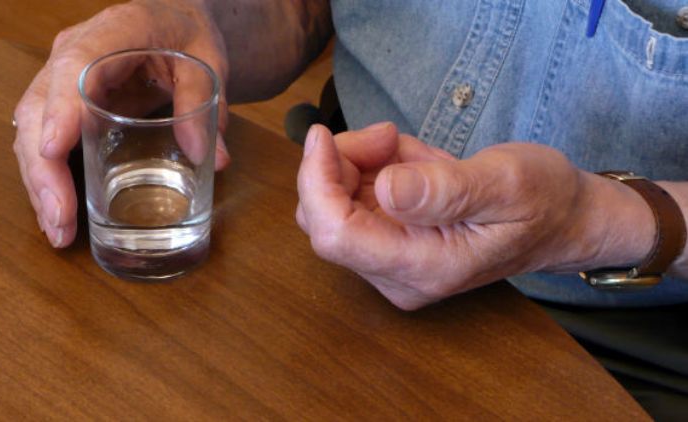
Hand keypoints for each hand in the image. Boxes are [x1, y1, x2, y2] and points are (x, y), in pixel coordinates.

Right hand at [13, 0, 229, 246]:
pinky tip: (57, 213)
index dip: (60, 108)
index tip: (55, 150)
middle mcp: (72, 53)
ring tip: (57, 230)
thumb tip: (212, 157)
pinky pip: (44, 140)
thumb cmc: (186, 36)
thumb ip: (206, 102)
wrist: (172, 22)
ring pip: (31, 129)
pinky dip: (48, 178)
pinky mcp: (64, 105)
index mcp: (111, 32)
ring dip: (40, 183)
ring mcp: (61, 79)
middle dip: (44, 168)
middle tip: (60, 219)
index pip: (74, 66)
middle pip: (39, 107)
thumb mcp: (206, 61)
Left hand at [296, 123, 654, 309]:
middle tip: (389, 137)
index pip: (335, 235)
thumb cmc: (542, 200)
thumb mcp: (506, 182)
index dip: (316, 182)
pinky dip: (368, 171)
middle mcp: (398, 276)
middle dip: (341, 165)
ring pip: (332, 207)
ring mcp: (390, 265)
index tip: (322, 136)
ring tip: (412, 152)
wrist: (561, 219)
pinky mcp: (388, 247)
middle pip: (325, 219)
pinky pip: (352, 202)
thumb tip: (385, 189)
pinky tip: (409, 163)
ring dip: (358, 165)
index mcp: (425, 267)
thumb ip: (445, 189)